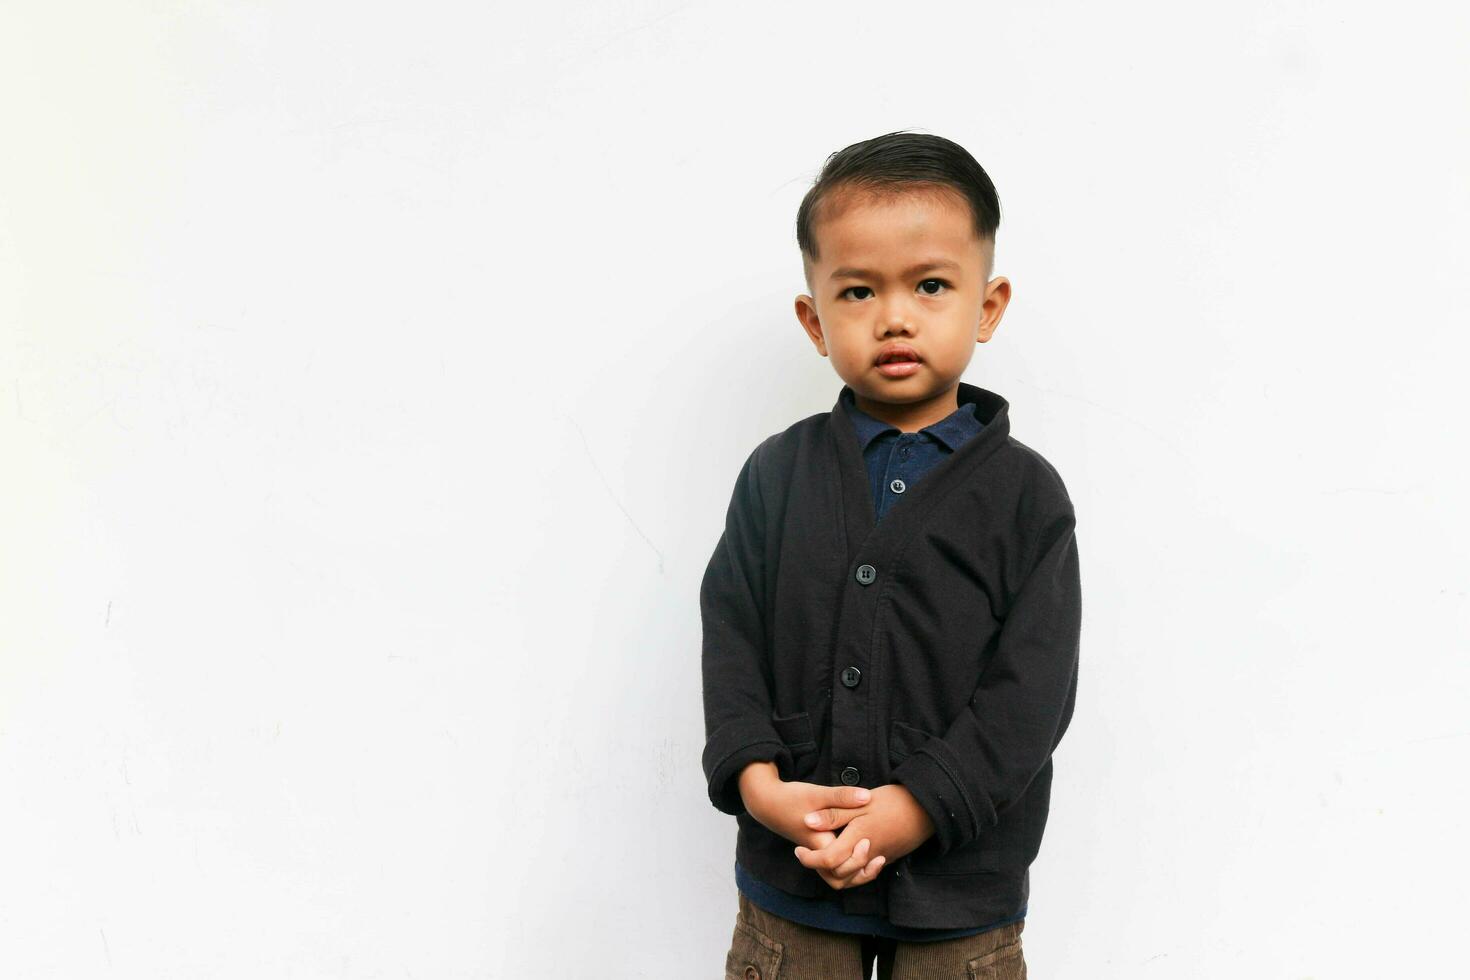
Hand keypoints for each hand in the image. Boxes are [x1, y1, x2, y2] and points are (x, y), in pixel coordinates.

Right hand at [737, 762, 886, 881]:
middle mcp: (818, 852)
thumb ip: (842, 797)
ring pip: (837, 877)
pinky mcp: (818, 848)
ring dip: (856, 873)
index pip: (841, 864)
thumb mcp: (818, 793)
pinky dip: (849, 865)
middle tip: (874, 854)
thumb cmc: (791, 798)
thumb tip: (867, 797)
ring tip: (874, 859)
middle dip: (860, 872)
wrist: (767, 802)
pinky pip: (835, 867)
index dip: (859, 858)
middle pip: (840, 878)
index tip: (867, 842)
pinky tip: (862, 850)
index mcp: (820, 842)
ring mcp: (817, 853)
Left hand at [793, 784, 935, 889]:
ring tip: (822, 854)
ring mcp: (879, 859)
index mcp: (858, 838)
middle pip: (837, 875)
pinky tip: (845, 853)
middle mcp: (868, 855)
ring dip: (835, 871)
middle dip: (819, 868)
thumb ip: (833, 814)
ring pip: (851, 877)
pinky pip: (863, 872)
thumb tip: (807, 821)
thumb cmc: (893, 801)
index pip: (827, 860)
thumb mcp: (860, 803)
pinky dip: (851, 868)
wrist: (926, 808)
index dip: (809, 859)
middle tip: (805, 853)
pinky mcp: (887, 858)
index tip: (798, 850)